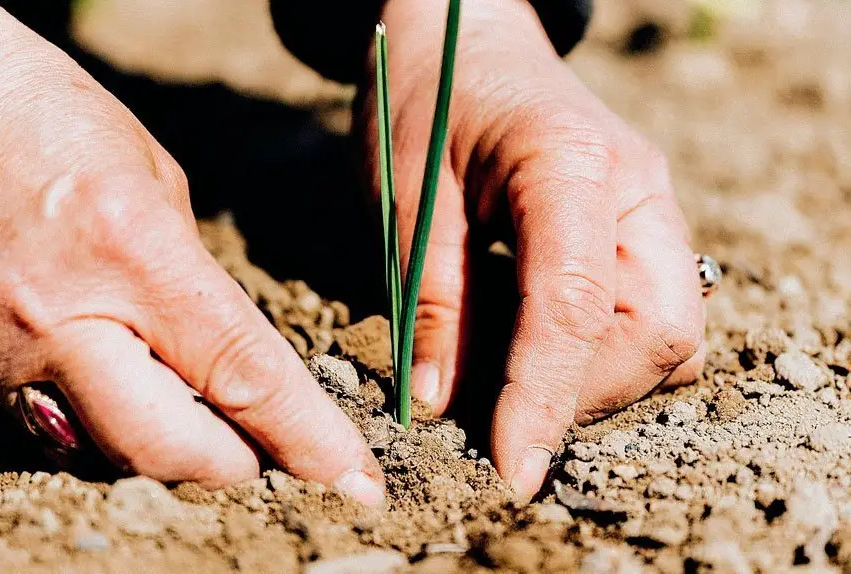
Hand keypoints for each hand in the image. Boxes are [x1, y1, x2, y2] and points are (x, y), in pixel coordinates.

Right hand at [0, 4, 383, 504]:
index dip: (309, 439)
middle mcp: (64, 319)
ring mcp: (5, 356)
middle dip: (237, 464)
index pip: (243, 374)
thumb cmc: (49, 118)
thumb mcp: (152, 179)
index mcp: (133, 252)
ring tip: (205, 416)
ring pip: (110, 453)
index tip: (357, 480)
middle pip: (171, 449)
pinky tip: (130, 387)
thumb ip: (192, 276)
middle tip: (271, 452)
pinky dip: (109, 426)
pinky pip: (57, 430)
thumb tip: (224, 351)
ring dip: (173, 448)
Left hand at [366, 0, 704, 500]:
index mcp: (571, 163)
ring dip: (595, 380)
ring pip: (668, 335)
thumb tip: (442, 403)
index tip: (514, 469)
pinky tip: (536, 346)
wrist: (462, 34)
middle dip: (583, 393)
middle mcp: (637, 189)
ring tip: (512, 379)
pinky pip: (650, 317)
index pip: (578, 305)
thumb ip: (432, 298)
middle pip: (658, 333)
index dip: (546, 398)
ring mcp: (650, 208)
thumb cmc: (426, 96)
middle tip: (500, 413)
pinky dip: (600, 354)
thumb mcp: (407, 192)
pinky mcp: (640, 229)